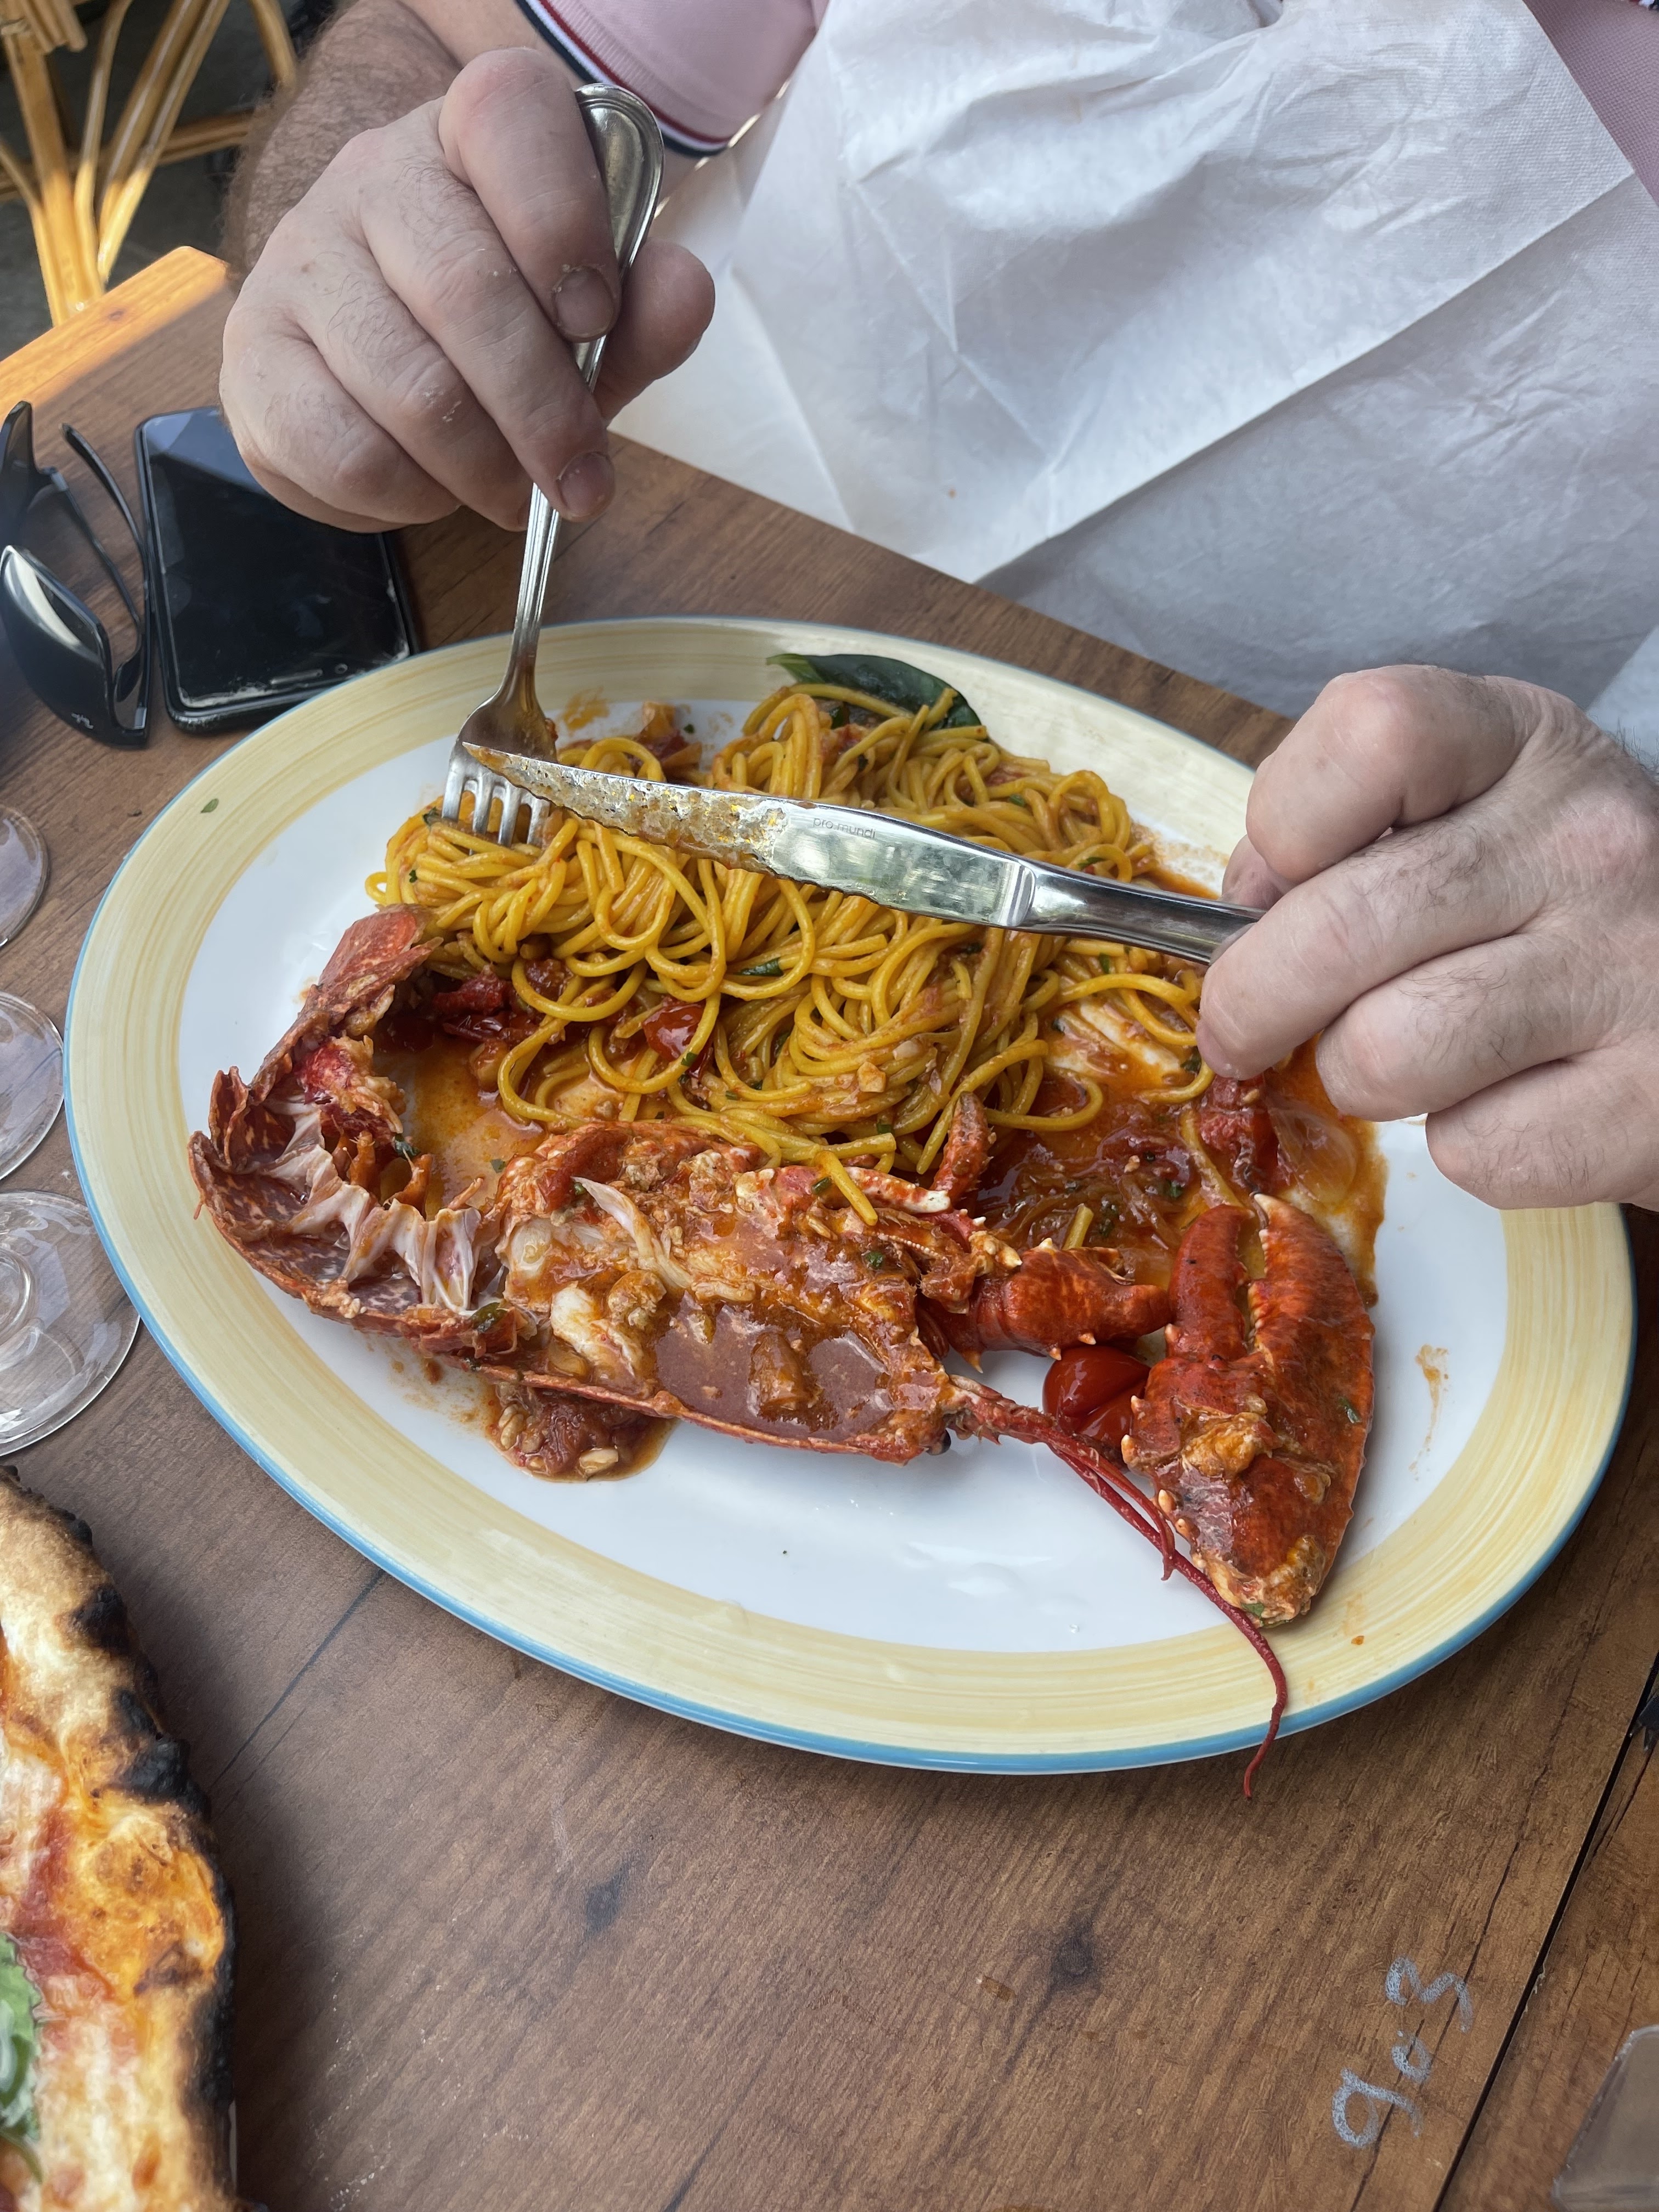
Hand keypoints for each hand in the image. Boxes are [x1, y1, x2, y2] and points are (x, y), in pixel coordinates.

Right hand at [220, 47, 713, 530]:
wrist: (378, 354)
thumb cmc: (506, 328)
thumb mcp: (594, 315)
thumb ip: (647, 309)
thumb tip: (684, 291)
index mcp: (469, 135)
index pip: (507, 117)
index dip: (561, 223)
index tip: (596, 317)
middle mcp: (372, 176)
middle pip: (464, 289)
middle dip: (543, 412)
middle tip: (579, 481)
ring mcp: (300, 263)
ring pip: (408, 388)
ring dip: (482, 470)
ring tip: (509, 489)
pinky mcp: (255, 357)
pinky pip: (344, 452)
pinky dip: (409, 499)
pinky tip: (433, 489)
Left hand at [1196, 667, 1658, 1209]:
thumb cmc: (1561, 907)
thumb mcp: (1474, 814)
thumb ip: (1350, 836)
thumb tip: (1247, 914)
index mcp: (1530, 744)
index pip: (1372, 734)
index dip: (1284, 824)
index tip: (1273, 888)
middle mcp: (1590, 841)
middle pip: (1338, 927)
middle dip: (1251, 1002)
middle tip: (1244, 1032)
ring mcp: (1629, 970)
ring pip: (1384, 1053)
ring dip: (1357, 1078)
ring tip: (1408, 1057)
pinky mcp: (1645, 1104)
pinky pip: (1471, 1149)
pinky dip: (1462, 1147)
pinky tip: (1508, 1102)